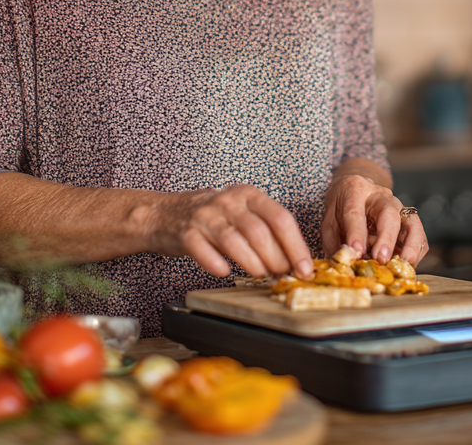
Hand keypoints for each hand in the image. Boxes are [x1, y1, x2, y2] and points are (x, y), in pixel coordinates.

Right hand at [151, 185, 313, 279]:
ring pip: (234, 241)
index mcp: (248, 195)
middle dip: (276, 259)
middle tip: (282, 275)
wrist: (166, 214)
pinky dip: (216, 264)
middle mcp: (228, 201)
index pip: (280, 218)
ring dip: (252, 263)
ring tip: (261, 276)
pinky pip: (202, 250)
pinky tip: (225, 272)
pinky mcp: (185, 233)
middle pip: (259, 232)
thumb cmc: (214, 218)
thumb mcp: (242, 214)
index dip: (296, 246)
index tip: (304, 269)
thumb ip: (267, 232)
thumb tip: (295, 261)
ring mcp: (205, 216)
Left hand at [322, 174, 429, 265]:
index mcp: (356, 191)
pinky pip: (419, 236)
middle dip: (386, 238)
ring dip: (410, 246)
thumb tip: (345, 264)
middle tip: (381, 258)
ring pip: (412, 224)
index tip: (356, 251)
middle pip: (389, 215)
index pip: (355, 212)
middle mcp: (382, 197)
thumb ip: (334, 242)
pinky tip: (406, 265)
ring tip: (403, 264)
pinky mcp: (409, 221)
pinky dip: (416, 252)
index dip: (356, 233)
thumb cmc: (341, 207)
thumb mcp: (329, 220)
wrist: (356, 191)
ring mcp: (399, 207)